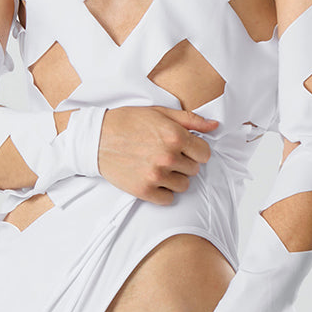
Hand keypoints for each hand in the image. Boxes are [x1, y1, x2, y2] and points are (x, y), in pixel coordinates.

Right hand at [97, 105, 218, 204]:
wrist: (96, 138)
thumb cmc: (128, 122)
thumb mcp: (160, 113)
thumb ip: (190, 120)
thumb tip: (215, 126)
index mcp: (175, 136)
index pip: (205, 153)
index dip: (196, 150)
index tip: (184, 148)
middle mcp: (168, 157)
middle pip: (194, 170)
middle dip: (184, 162)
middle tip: (166, 154)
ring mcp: (156, 176)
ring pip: (183, 185)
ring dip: (175, 178)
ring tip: (158, 166)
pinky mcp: (144, 190)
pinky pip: (168, 199)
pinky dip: (163, 192)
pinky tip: (152, 178)